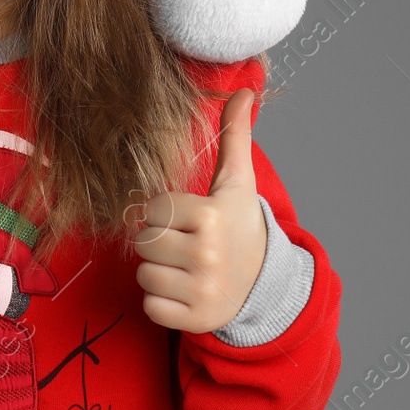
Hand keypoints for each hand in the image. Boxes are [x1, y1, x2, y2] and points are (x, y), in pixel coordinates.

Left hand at [132, 88, 266, 333]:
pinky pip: (151, 305)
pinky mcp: (195, 319)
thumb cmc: (239, 225)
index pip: (152, 209)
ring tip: (186, 266)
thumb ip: (235, 136)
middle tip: (186, 243)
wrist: (265, 283)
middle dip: (159, 241)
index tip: (187, 219)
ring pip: (144, 273)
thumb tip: (245, 90)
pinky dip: (162, 301)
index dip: (164, 213)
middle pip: (144, 242)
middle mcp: (208, 253)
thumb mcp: (236, 182)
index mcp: (211, 216)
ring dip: (159, 271)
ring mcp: (202, 289)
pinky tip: (185, 290)